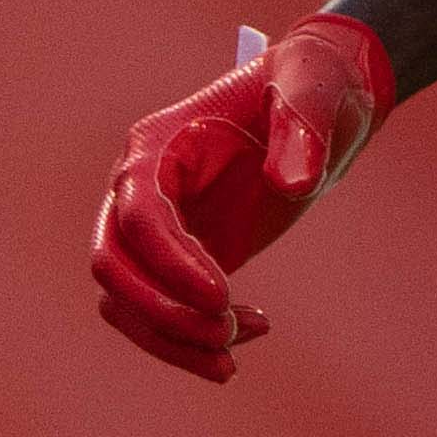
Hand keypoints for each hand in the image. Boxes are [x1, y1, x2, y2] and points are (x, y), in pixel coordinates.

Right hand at [89, 13, 393, 384]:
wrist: (323, 100)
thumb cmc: (315, 83)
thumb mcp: (317, 88)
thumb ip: (303, 127)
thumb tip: (290, 183)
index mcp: (158, 145)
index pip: (140, 214)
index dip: (169, 261)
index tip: (220, 297)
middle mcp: (141, 188)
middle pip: (113, 263)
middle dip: (161, 311)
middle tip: (227, 336)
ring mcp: (156, 226)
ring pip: (125, 300)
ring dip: (171, 338)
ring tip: (236, 353)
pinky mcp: (180, 257)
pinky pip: (160, 310)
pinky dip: (192, 336)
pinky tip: (254, 329)